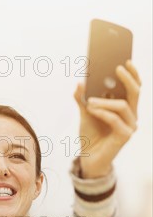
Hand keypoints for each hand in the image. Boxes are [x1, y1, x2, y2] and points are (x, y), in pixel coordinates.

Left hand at [74, 60, 139, 177]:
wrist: (88, 157)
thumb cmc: (90, 134)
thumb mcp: (85, 113)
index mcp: (126, 107)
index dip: (133, 73)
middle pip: (135, 92)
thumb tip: (80, 82)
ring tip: (90, 100)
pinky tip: (91, 109)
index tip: (126, 59)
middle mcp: (132, 115)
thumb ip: (83, 98)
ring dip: (105, 100)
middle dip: (127, 78)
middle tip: (117, 67)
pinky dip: (102, 112)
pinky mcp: (125, 136)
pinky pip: (115, 119)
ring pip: (123, 105)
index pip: (135, 87)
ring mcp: (130, 126)